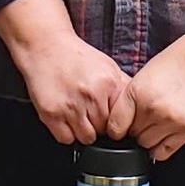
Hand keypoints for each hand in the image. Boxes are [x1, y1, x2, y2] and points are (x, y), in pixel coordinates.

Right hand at [0, 0, 135, 145]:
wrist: (45, 46)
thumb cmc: (75, 56)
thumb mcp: (107, 66)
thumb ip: (122, 87)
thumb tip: (139, 106)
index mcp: (109, 84)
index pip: (123, 120)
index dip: (117, 121)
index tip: (111, 117)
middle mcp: (92, 96)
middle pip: (105, 131)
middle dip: (99, 124)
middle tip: (89, 110)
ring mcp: (71, 107)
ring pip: (87, 138)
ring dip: (83, 130)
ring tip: (78, 112)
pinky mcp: (52, 114)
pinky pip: (66, 139)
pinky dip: (66, 132)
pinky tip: (65, 116)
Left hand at [128, 34, 184, 162]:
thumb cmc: (178, 61)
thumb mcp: (145, 73)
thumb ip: (132, 99)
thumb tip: (122, 122)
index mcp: (137, 91)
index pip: (115, 126)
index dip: (117, 129)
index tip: (120, 129)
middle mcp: (153, 108)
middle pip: (132, 136)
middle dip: (135, 130)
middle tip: (145, 119)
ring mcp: (171, 120)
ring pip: (147, 146)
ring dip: (150, 138)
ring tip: (158, 123)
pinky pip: (165, 152)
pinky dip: (162, 146)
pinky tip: (166, 133)